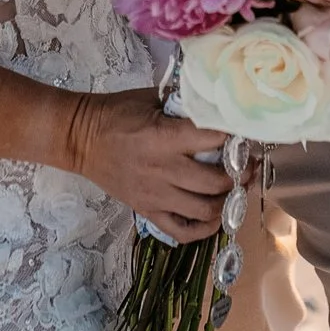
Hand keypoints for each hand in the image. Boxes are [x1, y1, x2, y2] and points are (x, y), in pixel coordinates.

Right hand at [59, 88, 230, 241]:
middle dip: (241, 175)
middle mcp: (163, 170)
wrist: (80, 139)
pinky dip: (205, 229)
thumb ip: (183, 105)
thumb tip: (217, 106)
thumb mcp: (151, 99)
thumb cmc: (117, 113)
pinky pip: (183, 231)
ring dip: (228, 202)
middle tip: (248, 166)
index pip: (214, 140)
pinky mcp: (147, 212)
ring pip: (205, 210)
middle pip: (216, 182)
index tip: (246, 135)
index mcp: (164, 137)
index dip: (236, 137)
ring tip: (235, 190)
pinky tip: (215, 217)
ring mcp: (156, 195)